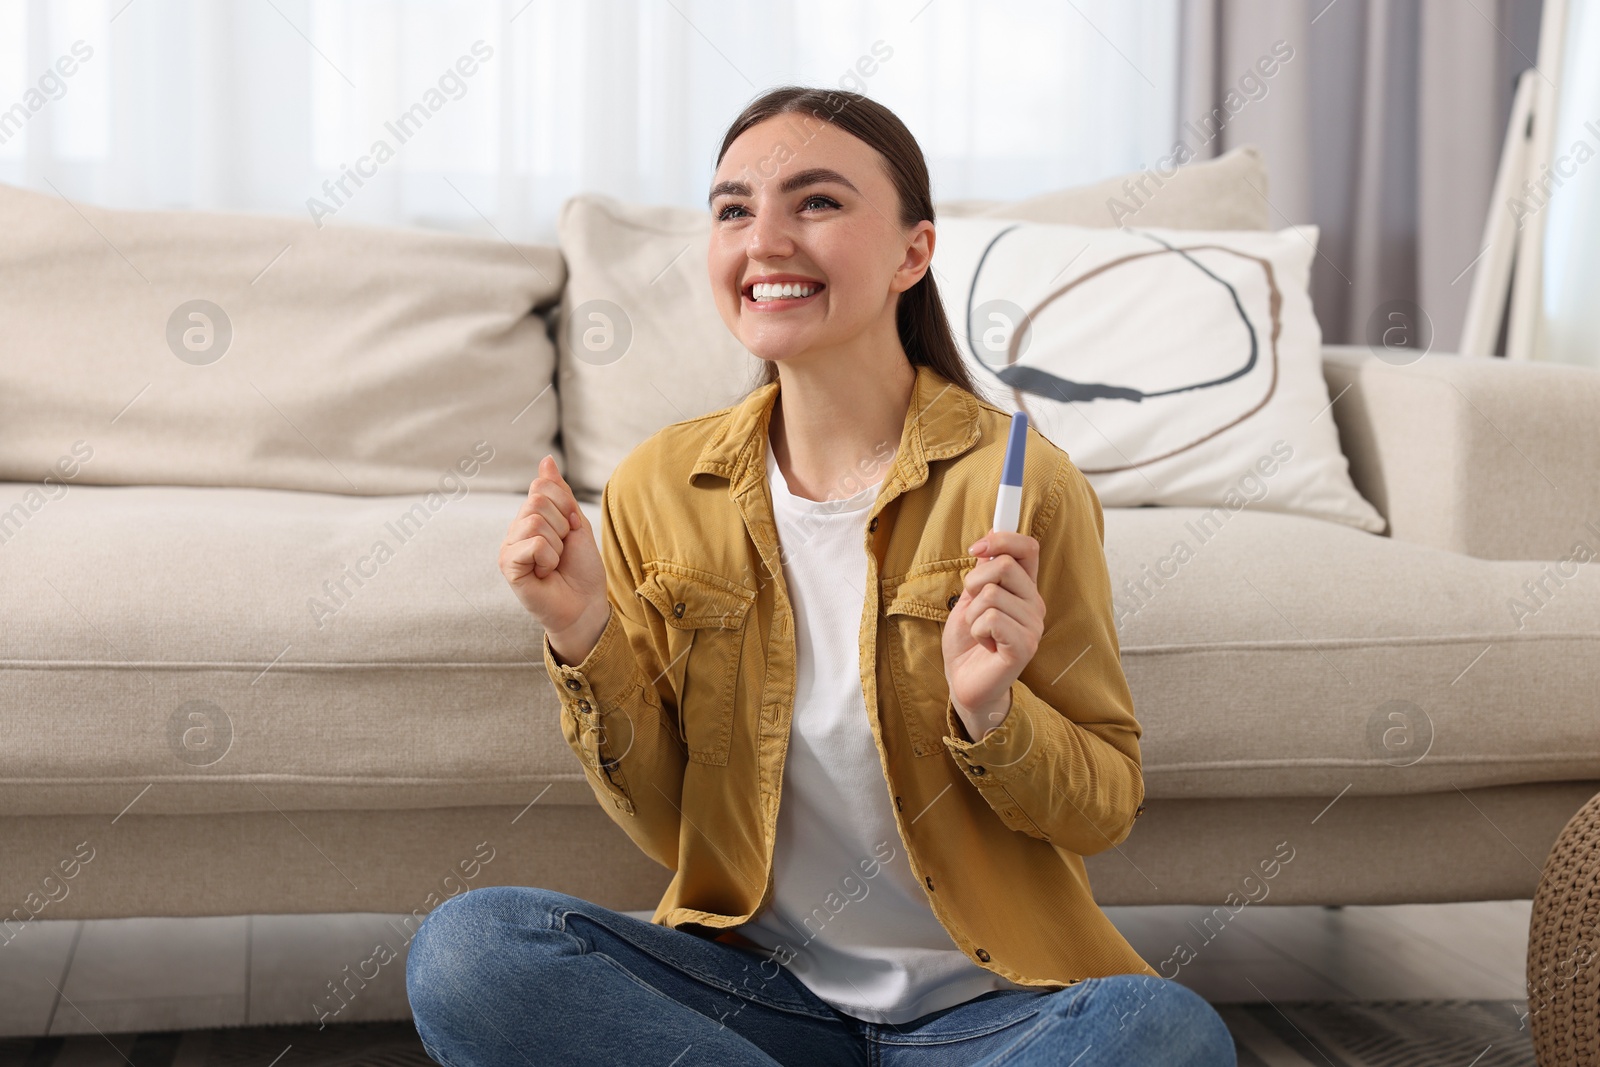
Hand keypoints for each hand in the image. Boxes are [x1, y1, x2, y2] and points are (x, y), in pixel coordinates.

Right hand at [499, 455, 609, 656]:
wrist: (585, 604)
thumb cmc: (581, 568)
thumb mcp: (576, 523)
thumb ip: (560, 493)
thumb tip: (546, 460)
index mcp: (530, 517)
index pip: (542, 486)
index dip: (566, 507)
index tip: (570, 531)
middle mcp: (515, 530)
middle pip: (537, 501)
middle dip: (562, 526)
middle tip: (562, 550)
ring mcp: (509, 548)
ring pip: (535, 521)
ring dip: (557, 545)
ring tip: (553, 563)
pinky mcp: (508, 566)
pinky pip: (533, 544)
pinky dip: (549, 559)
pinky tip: (545, 573)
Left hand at [942, 529, 1044, 740]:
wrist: (964, 681)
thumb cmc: (968, 642)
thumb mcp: (971, 599)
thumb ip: (983, 572)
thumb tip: (989, 543)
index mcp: (1025, 589)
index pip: (1028, 548)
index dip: (1002, 538)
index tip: (976, 548)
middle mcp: (1034, 605)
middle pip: (1004, 566)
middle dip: (974, 582)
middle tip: (972, 606)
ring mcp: (1033, 626)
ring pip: (992, 594)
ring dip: (973, 614)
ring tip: (980, 632)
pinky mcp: (1025, 646)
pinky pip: (991, 619)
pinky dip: (977, 631)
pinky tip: (986, 645)